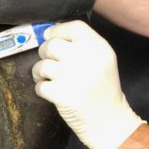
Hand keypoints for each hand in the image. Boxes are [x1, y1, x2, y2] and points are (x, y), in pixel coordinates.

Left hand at [32, 20, 144, 148]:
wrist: (109, 121)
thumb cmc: (103, 90)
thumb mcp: (103, 62)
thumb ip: (84, 46)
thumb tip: (50, 34)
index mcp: (100, 49)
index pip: (74, 27)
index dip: (58, 30)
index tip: (50, 37)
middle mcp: (88, 60)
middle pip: (53, 44)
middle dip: (45, 52)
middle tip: (50, 62)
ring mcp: (74, 77)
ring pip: (42, 65)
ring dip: (40, 72)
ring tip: (48, 79)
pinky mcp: (62, 95)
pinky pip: (39, 85)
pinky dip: (41, 89)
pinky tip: (51, 92)